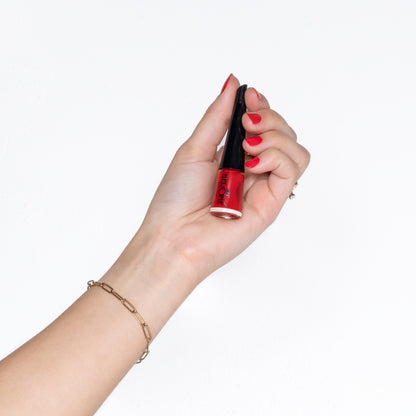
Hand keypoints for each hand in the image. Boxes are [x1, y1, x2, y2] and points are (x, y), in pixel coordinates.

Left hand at [129, 75, 309, 284]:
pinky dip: (276, 157)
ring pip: (296, 150)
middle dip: (269, 118)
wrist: (173, 238)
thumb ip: (218, 117)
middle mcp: (253, 171)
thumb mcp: (194, 148)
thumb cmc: (176, 199)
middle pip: (285, 134)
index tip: (249, 96)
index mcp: (234, 157)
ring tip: (247, 146)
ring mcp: (264, 187)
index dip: (262, 107)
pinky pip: (292, 170)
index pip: (264, 125)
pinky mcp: (272, 204)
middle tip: (245, 125)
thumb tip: (233, 83)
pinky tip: (252, 162)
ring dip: (276, 136)